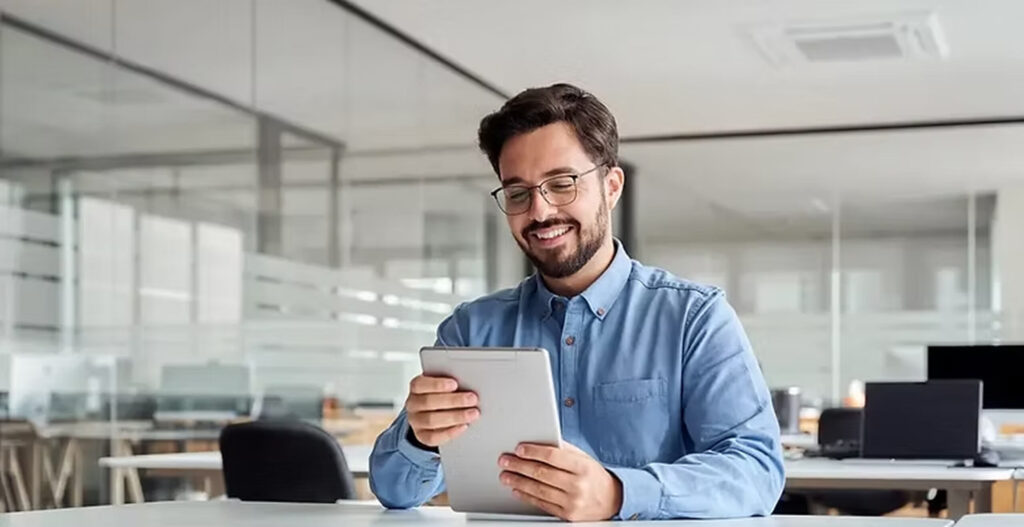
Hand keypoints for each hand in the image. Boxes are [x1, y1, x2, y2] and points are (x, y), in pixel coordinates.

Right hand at [405, 375, 478, 446]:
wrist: (433, 412)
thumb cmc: (441, 394)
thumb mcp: (443, 385)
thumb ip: (451, 383)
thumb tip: (468, 383)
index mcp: (416, 387)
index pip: (420, 385)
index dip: (437, 384)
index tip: (455, 384)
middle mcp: (413, 404)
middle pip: (428, 402)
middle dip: (453, 400)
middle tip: (472, 399)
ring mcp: (416, 421)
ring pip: (431, 420)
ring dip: (455, 416)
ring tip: (473, 413)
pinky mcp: (422, 436)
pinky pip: (433, 437)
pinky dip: (450, 432)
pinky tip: (463, 426)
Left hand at [498, 442, 622, 521]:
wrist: (612, 501)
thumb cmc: (594, 476)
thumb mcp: (584, 459)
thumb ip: (564, 450)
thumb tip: (540, 441)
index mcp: (583, 467)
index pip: (553, 456)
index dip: (533, 451)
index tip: (519, 449)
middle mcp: (578, 485)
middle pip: (542, 473)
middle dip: (519, 466)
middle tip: (505, 461)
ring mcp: (572, 502)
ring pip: (539, 490)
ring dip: (518, 481)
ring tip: (506, 475)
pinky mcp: (567, 515)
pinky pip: (542, 504)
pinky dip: (527, 496)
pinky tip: (517, 489)